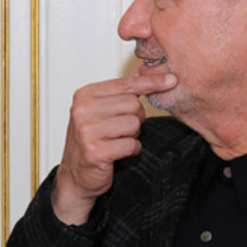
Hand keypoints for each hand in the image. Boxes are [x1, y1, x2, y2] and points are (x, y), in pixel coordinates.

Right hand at [51, 73, 176, 224]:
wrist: (75, 175)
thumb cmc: (90, 141)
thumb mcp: (100, 110)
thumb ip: (120, 92)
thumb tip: (143, 70)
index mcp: (84, 95)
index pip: (125, 84)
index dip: (150, 82)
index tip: (171, 80)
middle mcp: (82, 110)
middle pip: (133, 104)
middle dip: (136, 118)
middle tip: (121, 129)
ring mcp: (86, 131)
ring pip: (133, 124)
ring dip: (132, 135)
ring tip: (117, 141)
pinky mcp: (94, 151)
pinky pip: (131, 144)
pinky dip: (131, 150)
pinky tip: (118, 153)